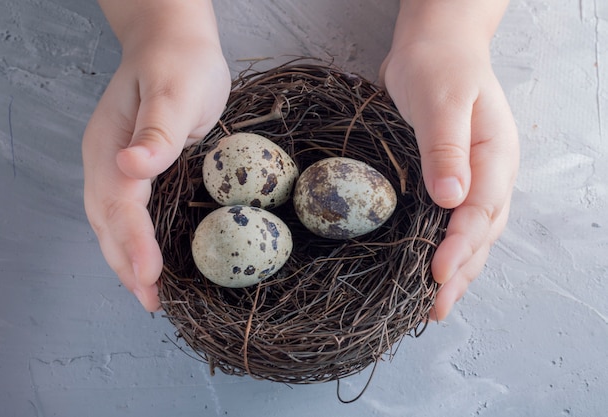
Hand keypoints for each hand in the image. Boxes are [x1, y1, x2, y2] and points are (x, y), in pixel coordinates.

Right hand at [83, 6, 229, 310]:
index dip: (132, 242)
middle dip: (126, 265)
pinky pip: (128, 213)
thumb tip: (130, 167)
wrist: (172, 42)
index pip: (118, 204)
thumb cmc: (180, 63)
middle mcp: (106, 162)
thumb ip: (157, 131)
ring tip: (147, 294)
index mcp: (111, 146)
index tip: (149, 276)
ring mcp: (115, 167)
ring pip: (112, 223)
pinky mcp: (133, 170)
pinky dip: (134, 242)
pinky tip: (149, 259)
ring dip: (126, 260)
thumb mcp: (174, 91)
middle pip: (107, 222)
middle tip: (151, 302)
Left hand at [380, 8, 518, 319]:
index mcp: (495, 156)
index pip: (481, 212)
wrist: (434, 47)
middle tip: (435, 307)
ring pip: (470, 234)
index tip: (437, 273)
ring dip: (456, 269)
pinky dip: (444, 247)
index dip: (460, 247)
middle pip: (480, 233)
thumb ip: (446, 148)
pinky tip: (428, 266)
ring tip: (435, 303)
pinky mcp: (449, 179)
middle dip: (460, 272)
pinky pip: (452, 221)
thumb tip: (451, 199)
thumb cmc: (439, 67)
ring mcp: (472, 178)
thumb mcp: (442, 101)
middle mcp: (489, 174)